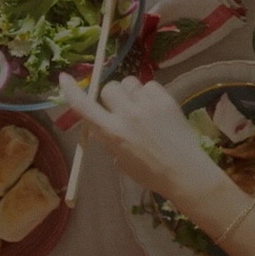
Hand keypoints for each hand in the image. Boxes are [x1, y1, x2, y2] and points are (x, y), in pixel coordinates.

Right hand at [59, 75, 254, 255]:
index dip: (69, 92)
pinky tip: (167, 114)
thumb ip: (115, 139)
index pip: (83, 107)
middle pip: (110, 88)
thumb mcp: (127, 163)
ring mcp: (148, 105)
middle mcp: (127, 116)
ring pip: (132, 82)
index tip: (60, 76)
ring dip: (137, 93)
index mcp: (112, 136)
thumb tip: (107, 121)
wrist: (194, 179)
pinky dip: (157, 94)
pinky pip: (153, 84)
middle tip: (128, 112)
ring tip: (151, 116)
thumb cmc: (161, 178)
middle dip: (116, 95)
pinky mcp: (168, 99)